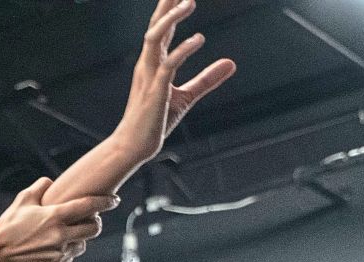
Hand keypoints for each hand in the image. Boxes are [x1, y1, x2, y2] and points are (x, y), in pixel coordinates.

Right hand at [0, 179, 118, 261]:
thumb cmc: (8, 226)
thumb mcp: (22, 200)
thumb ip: (40, 187)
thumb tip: (52, 181)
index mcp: (54, 216)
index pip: (88, 206)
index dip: (105, 202)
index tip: (114, 200)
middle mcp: (60, 235)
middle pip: (94, 229)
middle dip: (95, 223)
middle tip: (91, 220)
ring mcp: (59, 254)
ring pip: (82, 245)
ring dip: (78, 240)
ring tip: (62, 237)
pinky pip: (68, 260)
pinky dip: (63, 255)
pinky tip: (50, 250)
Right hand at [113, 0, 236, 162]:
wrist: (133, 146)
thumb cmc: (154, 122)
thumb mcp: (186, 97)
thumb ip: (207, 79)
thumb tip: (230, 63)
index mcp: (151, 65)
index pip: (160, 30)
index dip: (169, 10)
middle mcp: (147, 66)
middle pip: (155, 27)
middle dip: (166, 6)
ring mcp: (149, 77)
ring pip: (155, 39)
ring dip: (171, 20)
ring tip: (188, 3)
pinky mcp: (155, 91)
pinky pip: (168, 64)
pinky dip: (183, 49)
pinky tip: (198, 39)